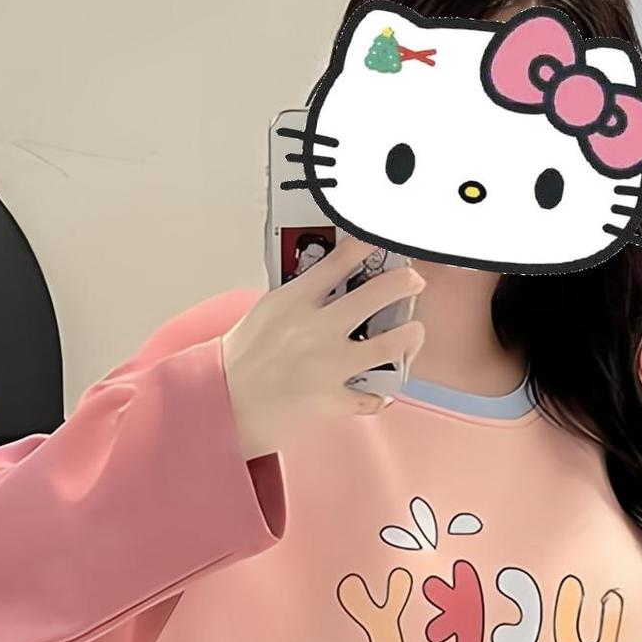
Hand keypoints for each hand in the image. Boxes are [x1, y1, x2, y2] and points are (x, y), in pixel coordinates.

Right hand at [222, 234, 425, 458]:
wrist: (226, 403)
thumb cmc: (243, 357)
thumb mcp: (267, 312)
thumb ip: (301, 297)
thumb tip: (334, 281)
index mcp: (296, 300)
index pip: (339, 260)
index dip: (367, 244)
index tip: (383, 239)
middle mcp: (316, 328)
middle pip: (376, 294)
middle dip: (404, 282)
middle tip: (415, 280)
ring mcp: (328, 365)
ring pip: (390, 345)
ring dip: (410, 336)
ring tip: (414, 332)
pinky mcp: (333, 399)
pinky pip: (372, 397)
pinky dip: (378, 396)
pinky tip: (380, 391)